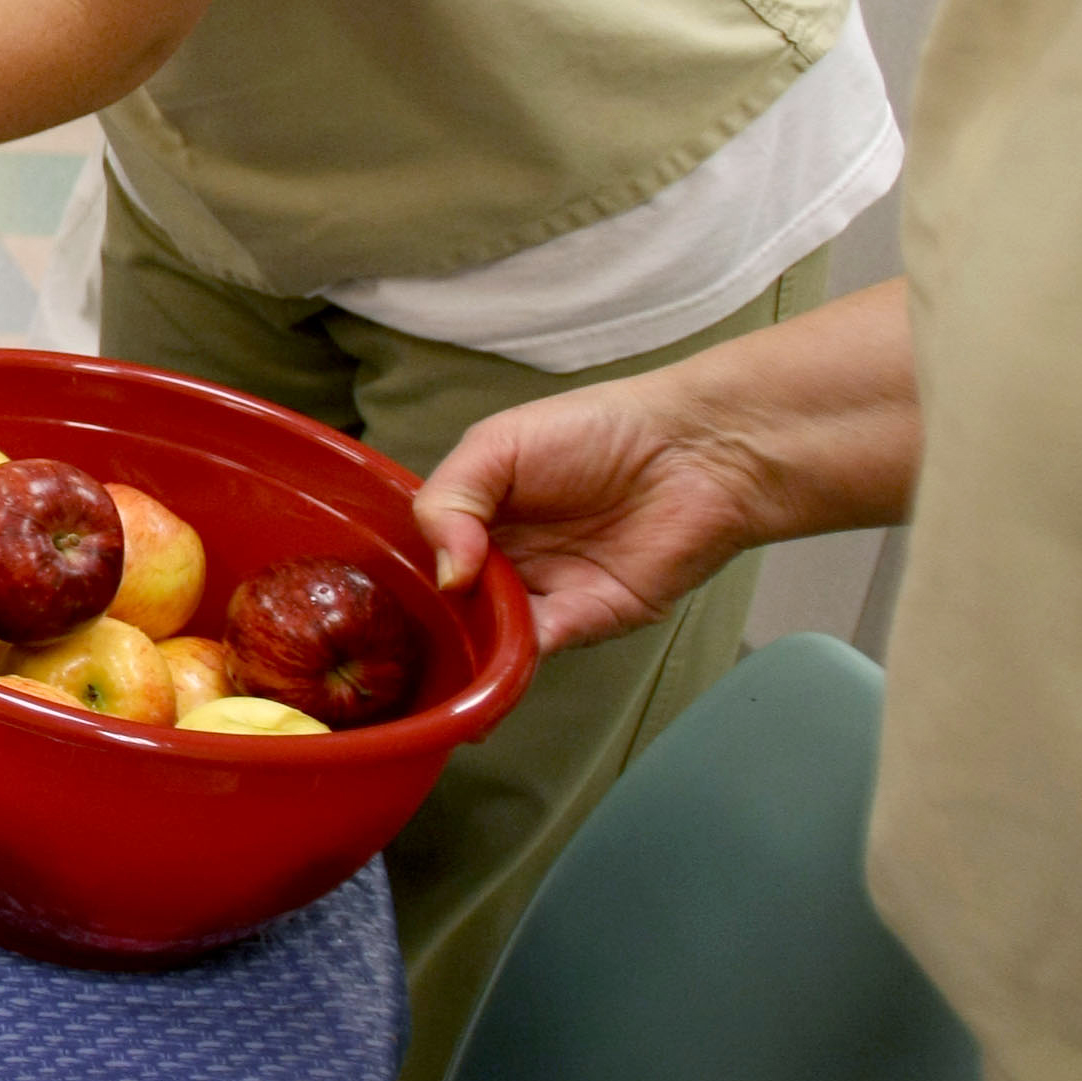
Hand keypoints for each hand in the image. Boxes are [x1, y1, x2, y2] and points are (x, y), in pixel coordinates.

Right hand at [413, 376, 786, 653]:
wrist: (694, 450)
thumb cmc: (596, 429)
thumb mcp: (496, 444)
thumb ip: (448, 500)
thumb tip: (445, 577)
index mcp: (478, 515)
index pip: (424, 554)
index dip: (407, 570)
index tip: (388, 581)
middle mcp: (507, 559)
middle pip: (454, 601)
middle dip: (436, 613)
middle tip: (418, 617)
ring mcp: (549, 592)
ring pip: (492, 632)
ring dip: (473, 637)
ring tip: (459, 628)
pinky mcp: (592, 619)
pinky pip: (543, 646)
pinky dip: (518, 651)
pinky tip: (502, 636)